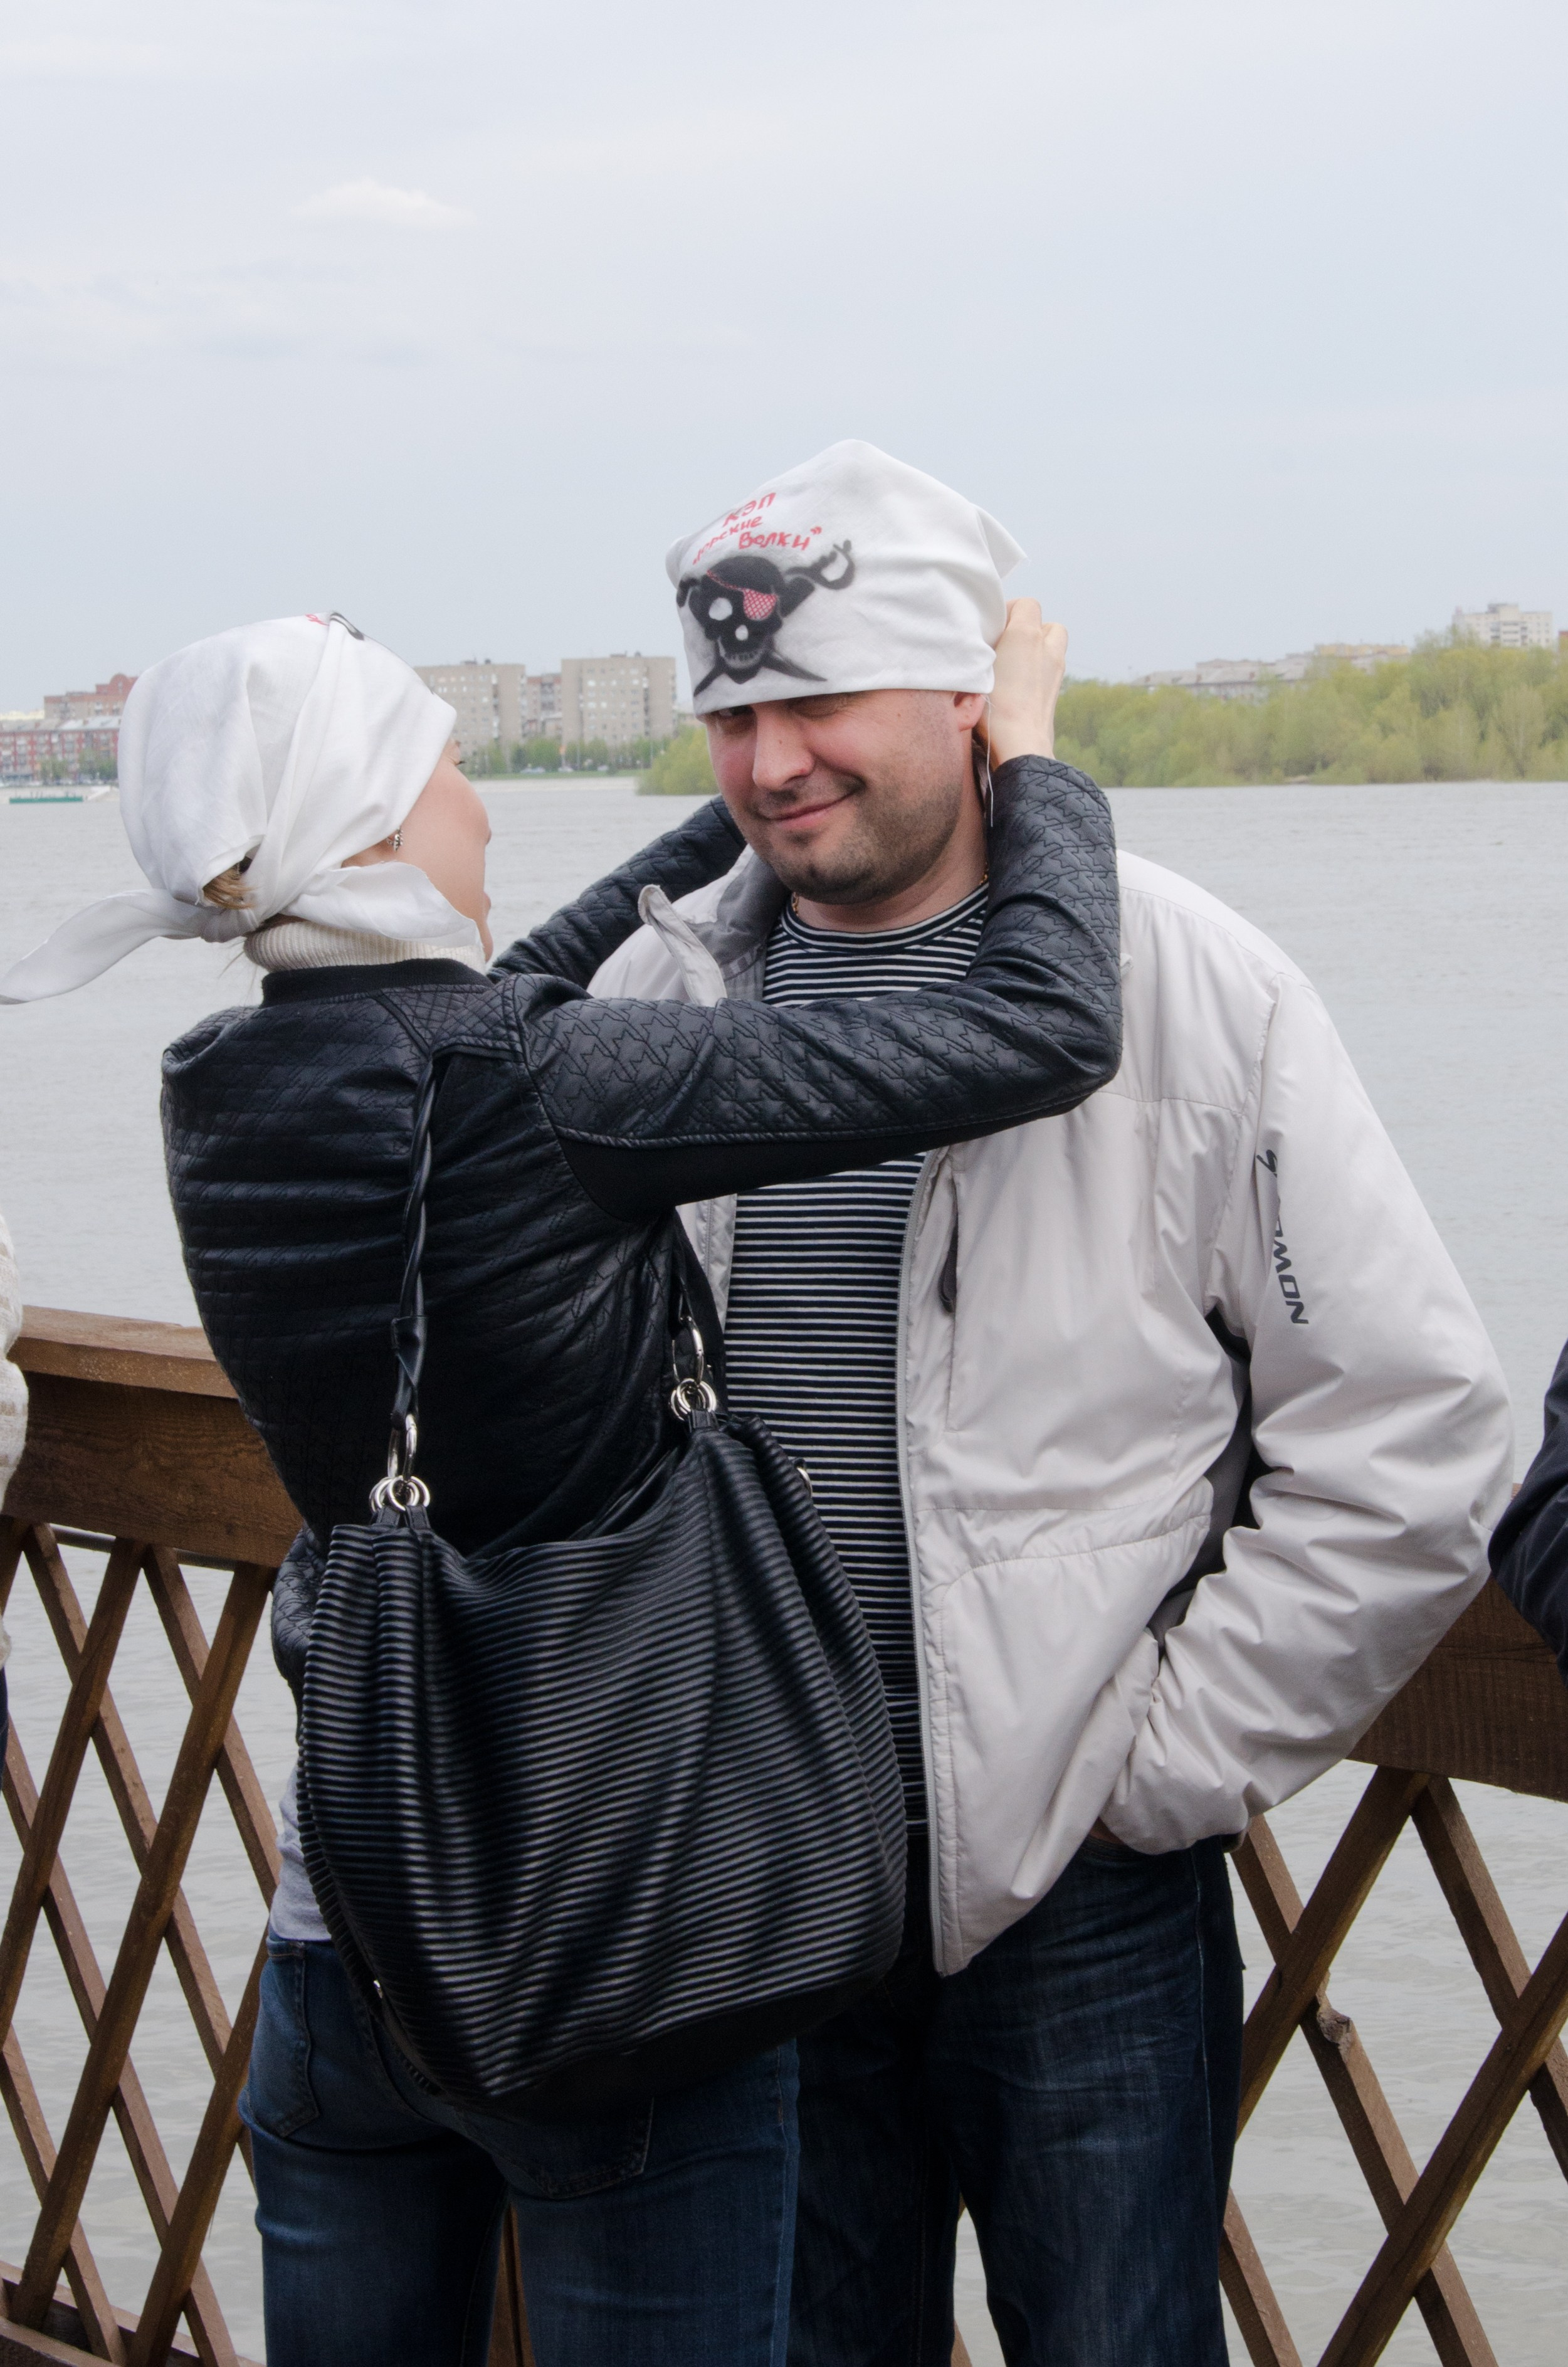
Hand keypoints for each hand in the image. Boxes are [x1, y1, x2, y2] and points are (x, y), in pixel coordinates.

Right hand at [981, 600, 1067, 766]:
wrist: (1019, 746)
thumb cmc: (993, 708)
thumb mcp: (974, 669)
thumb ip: (977, 647)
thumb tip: (979, 643)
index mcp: (1026, 635)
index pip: (1027, 604)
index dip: (1010, 610)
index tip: (994, 626)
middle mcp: (1047, 648)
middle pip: (1046, 624)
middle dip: (1029, 629)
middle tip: (1006, 643)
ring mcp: (1057, 671)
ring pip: (1053, 645)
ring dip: (1038, 648)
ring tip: (1014, 663)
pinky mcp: (1057, 692)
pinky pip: (1052, 669)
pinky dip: (1039, 670)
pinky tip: (1019, 684)